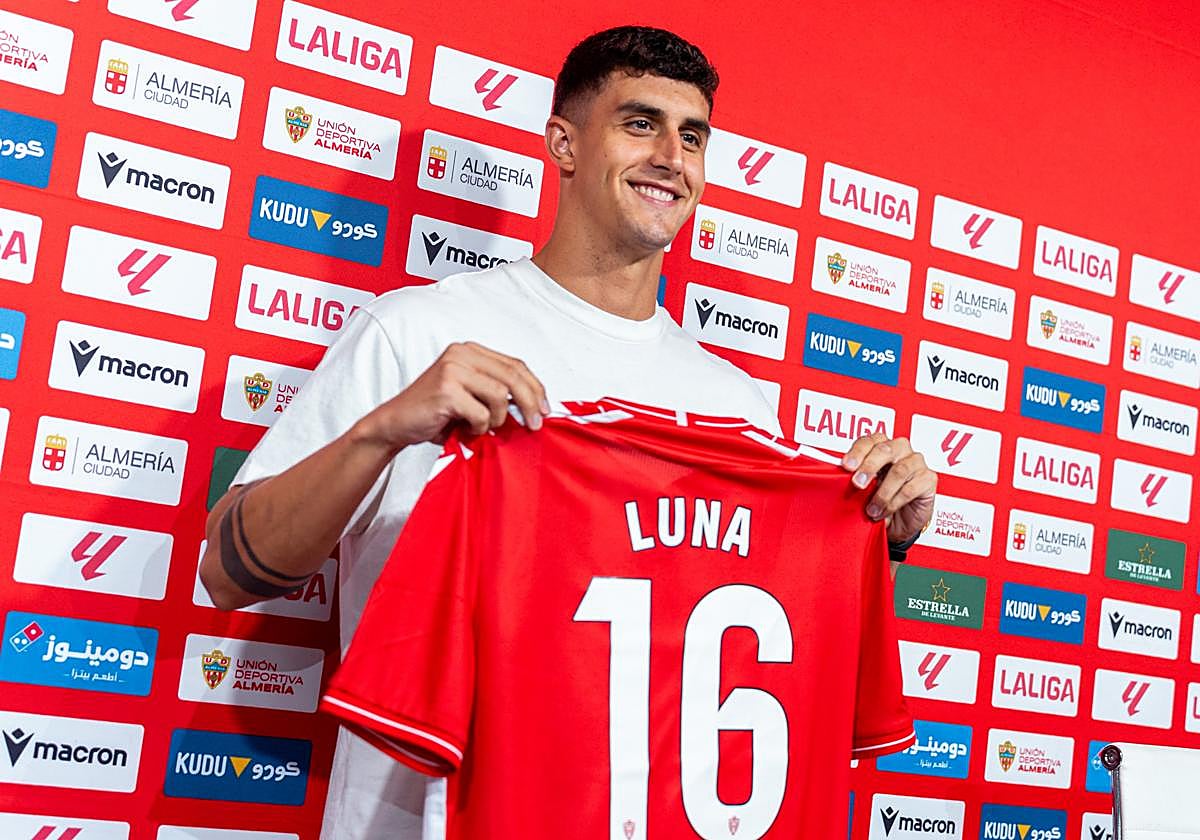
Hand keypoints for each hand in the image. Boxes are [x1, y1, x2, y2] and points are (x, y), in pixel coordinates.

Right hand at [356, 342, 549, 450]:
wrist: (395, 424)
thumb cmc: (435, 413)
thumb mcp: (471, 396)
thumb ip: (496, 391)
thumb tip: (536, 406)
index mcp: (469, 350)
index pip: (515, 364)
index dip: (535, 387)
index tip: (545, 408)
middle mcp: (461, 353)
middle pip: (513, 376)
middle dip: (530, 403)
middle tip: (535, 425)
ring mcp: (453, 369)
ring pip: (500, 395)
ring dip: (497, 419)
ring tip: (482, 427)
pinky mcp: (446, 389)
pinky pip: (482, 413)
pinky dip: (478, 428)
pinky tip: (465, 429)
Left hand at [841, 433, 936, 543]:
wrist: (900, 523)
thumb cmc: (879, 501)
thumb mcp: (863, 490)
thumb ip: (854, 479)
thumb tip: (836, 479)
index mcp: (880, 446)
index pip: (868, 441)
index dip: (857, 452)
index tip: (846, 466)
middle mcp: (899, 449)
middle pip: (885, 449)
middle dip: (869, 467)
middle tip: (858, 484)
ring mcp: (916, 462)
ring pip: (899, 470)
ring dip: (882, 492)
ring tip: (872, 509)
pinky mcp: (928, 478)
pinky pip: (911, 488)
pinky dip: (894, 502)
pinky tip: (885, 511)